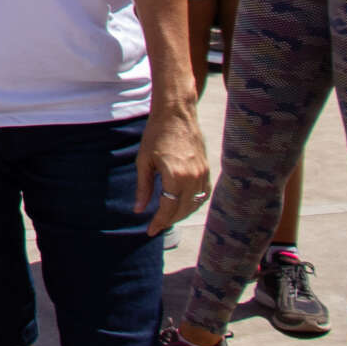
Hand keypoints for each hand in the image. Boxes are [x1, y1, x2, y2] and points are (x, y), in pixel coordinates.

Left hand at [136, 104, 211, 234]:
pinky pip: (204, 194)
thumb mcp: (143, 161)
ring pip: (195, 204)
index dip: (159, 222)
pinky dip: (194, 204)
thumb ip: (143, 187)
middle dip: (169, 221)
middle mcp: (192, 178)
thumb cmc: (156, 135)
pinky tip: (183, 206)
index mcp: (175, 176)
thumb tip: (139, 210)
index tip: (150, 231)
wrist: (176, 114)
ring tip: (167, 218)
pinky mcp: (207, 169)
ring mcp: (202, 174)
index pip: (168, 209)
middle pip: (182, 210)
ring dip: (182, 214)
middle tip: (156, 226)